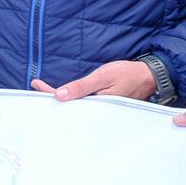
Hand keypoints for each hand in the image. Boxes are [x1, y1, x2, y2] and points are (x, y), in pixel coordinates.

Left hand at [32, 58, 155, 101]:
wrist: (149, 76)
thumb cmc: (127, 74)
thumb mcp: (103, 76)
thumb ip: (82, 87)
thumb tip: (59, 95)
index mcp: (95, 106)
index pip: (67, 103)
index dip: (50, 93)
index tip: (36, 84)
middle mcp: (96, 110)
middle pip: (69, 107)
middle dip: (52, 99)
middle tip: (36, 88)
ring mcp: (100, 108)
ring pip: (77, 105)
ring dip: (62, 97)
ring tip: (44, 90)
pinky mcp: (103, 104)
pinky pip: (85, 102)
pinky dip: (74, 97)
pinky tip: (66, 94)